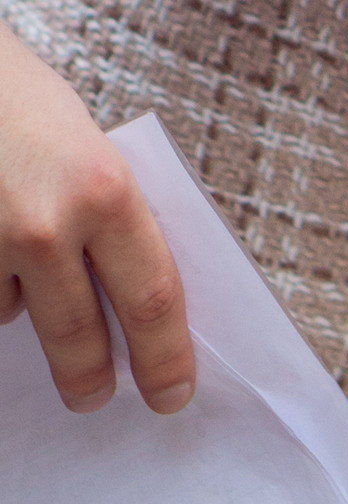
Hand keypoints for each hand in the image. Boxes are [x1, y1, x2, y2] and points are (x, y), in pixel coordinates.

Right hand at [0, 17, 192, 413]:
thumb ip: (113, 220)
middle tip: (98, 398)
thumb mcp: (94, 154)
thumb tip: (133, 301)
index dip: (166, 357)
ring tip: (28, 259)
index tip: (173, 394)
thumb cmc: (29, 105)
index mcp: (106, 191)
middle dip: (93, 380)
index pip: (153, 298)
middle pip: (82, 337)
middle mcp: (46, 226)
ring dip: (30, 306)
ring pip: (19, 316)